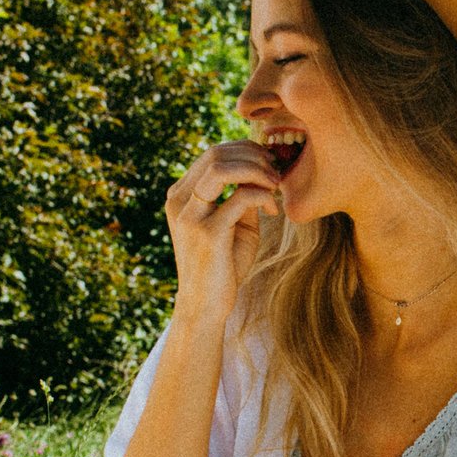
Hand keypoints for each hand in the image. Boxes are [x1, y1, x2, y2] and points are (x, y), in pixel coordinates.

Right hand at [164, 140, 281, 327]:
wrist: (205, 306)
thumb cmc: (223, 265)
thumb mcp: (234, 223)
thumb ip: (243, 196)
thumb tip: (264, 171)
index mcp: (181, 195)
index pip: (212, 154)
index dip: (245, 151)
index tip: (269, 165)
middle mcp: (179, 200)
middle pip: (215, 153)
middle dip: (253, 156)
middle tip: (276, 173)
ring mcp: (190, 215)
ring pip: (221, 167)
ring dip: (256, 169)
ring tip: (276, 184)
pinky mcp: (207, 232)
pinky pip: (240, 197)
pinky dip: (263, 196)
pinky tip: (273, 210)